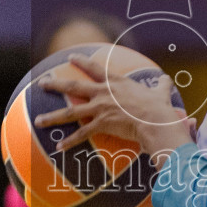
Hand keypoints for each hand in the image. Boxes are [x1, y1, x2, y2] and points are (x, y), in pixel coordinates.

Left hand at [35, 54, 192, 160]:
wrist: (155, 121)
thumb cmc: (160, 108)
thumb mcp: (161, 93)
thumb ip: (161, 86)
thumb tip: (167, 80)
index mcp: (116, 82)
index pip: (95, 68)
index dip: (81, 62)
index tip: (70, 58)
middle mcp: (104, 93)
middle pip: (74, 86)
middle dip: (55, 84)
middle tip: (42, 83)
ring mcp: (100, 108)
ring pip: (70, 112)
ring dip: (53, 117)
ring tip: (39, 120)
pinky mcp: (101, 124)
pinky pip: (81, 134)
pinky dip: (69, 142)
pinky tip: (58, 148)